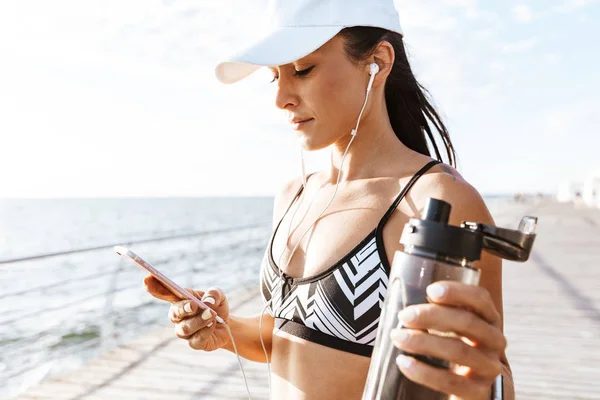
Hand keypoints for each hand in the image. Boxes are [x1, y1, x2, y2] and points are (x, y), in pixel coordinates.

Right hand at [144, 275, 230, 350]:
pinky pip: (197, 339)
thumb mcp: (218, 296)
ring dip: (199, 320)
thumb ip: (213, 294)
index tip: (147, 278)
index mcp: (180, 300)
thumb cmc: (216, 307)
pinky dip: (206, 331)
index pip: (165, 293)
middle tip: (194, 305)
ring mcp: (184, 331)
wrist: (226, 325)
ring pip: (185, 328)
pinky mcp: (194, 343)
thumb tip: (208, 301)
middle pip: (174, 313)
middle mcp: (178, 316)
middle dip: (183, 308)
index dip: (155, 287)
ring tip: (211, 315)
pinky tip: (213, 325)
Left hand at [391, 281, 504, 399]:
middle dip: (432, 316)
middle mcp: (495, 340)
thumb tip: (404, 305)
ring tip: (398, 337)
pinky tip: (404, 362)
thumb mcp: (453, 327)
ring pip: (458, 351)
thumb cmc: (456, 348)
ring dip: (424, 342)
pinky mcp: (480, 392)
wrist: (475, 389)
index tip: (431, 290)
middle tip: (404, 316)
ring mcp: (489, 367)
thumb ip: (437, 313)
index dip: (457, 292)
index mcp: (488, 318)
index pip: (480, 299)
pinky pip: (450, 381)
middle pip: (467, 322)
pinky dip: (424, 372)